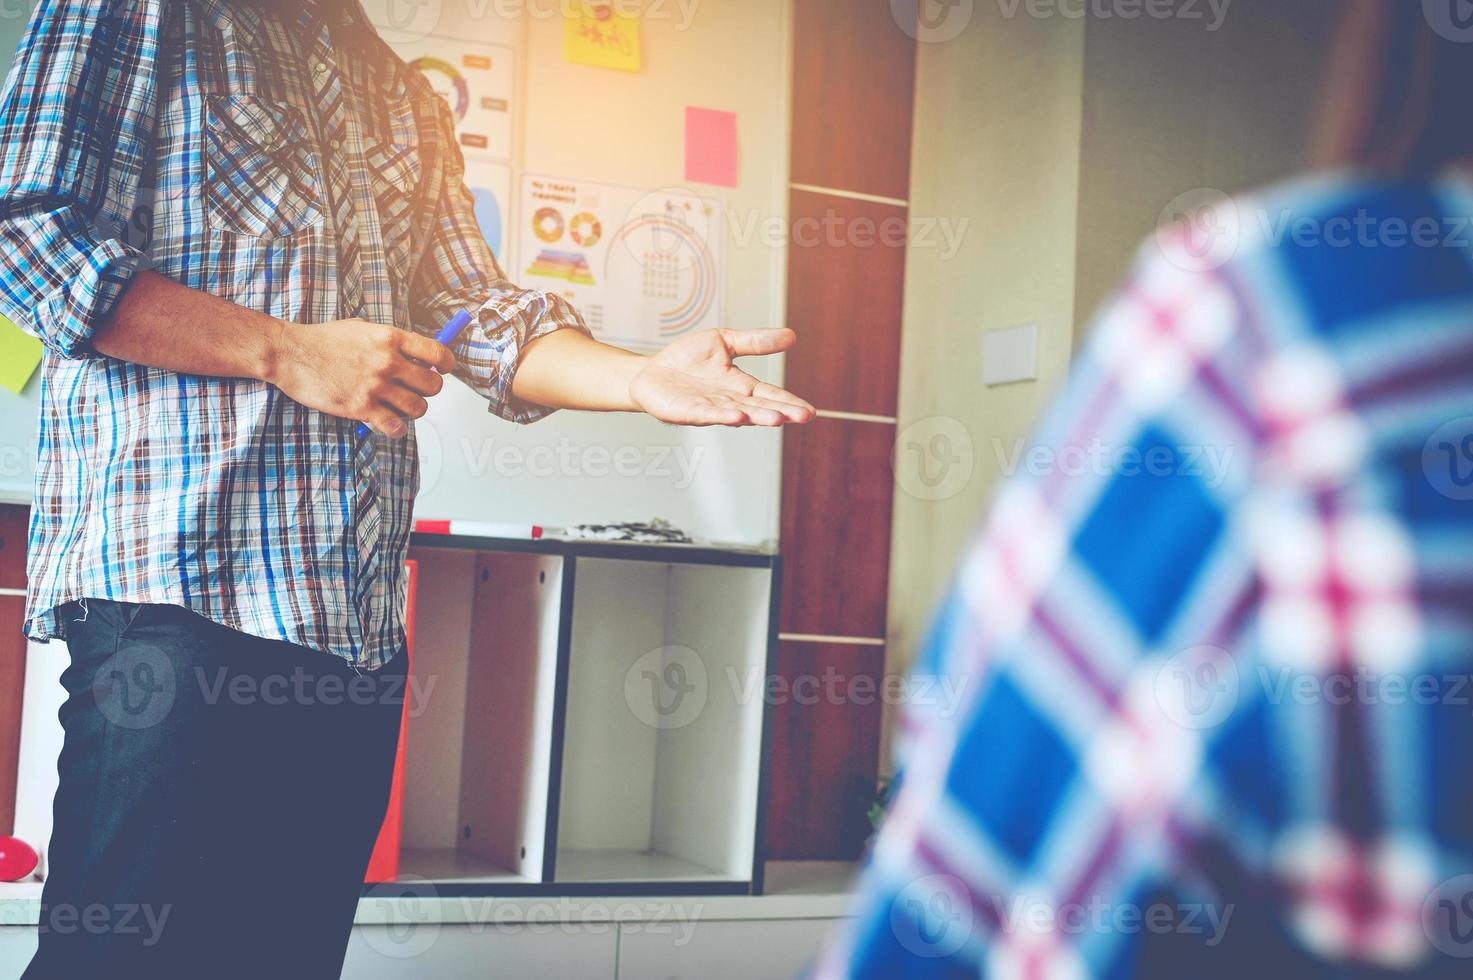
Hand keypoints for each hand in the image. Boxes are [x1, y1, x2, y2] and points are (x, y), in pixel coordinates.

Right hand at [267, 319, 455, 437]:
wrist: (290, 353)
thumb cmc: (324, 340)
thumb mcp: (363, 329)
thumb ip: (391, 343)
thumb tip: (419, 358)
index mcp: (390, 338)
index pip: (438, 353)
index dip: (447, 364)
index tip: (443, 369)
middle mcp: (387, 361)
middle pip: (432, 385)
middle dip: (427, 390)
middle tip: (414, 390)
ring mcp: (375, 385)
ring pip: (418, 408)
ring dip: (413, 410)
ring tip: (399, 407)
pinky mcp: (361, 407)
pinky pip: (396, 426)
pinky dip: (396, 429)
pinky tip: (388, 423)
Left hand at [629, 329, 815, 426]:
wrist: (651, 372)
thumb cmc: (687, 360)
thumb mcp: (724, 342)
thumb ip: (754, 342)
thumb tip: (791, 336)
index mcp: (740, 385)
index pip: (770, 394)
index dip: (789, 402)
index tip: (809, 411)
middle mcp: (729, 400)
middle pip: (760, 407)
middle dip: (781, 412)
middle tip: (802, 417)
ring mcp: (710, 407)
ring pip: (738, 413)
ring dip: (757, 416)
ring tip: (777, 419)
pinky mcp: (688, 410)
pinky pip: (708, 413)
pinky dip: (723, 415)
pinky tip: (737, 416)